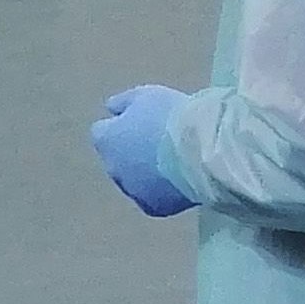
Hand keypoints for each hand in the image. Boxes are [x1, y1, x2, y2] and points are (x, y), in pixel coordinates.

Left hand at [91, 86, 195, 217]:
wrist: (202, 151)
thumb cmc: (173, 118)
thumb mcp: (146, 96)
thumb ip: (123, 103)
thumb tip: (111, 109)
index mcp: (105, 139)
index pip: (102, 132)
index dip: (123, 127)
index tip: (142, 123)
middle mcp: (112, 167)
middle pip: (118, 159)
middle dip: (133, 153)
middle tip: (162, 144)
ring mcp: (132, 190)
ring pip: (135, 181)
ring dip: (147, 173)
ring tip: (177, 163)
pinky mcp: (154, 207)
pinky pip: (154, 199)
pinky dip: (163, 192)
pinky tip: (182, 181)